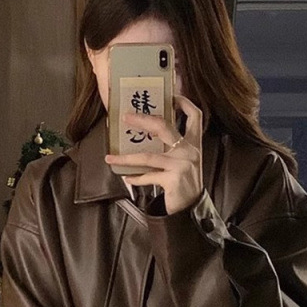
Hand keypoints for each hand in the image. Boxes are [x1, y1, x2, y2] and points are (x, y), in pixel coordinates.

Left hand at [104, 94, 203, 214]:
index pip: (195, 116)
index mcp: (194, 144)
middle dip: (142, 119)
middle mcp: (189, 151)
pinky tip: (127, 178)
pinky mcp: (173, 179)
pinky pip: (148, 176)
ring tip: (111, 157)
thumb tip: (146, 136)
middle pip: (163, 126)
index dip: (184, 103)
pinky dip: (136, 178)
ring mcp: (181, 165)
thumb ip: (173, 149)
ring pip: (148, 156)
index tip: (171, 96)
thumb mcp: (185, 163)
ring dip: (126, 157)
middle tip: (126, 117)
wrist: (192, 210)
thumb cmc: (184, 184)